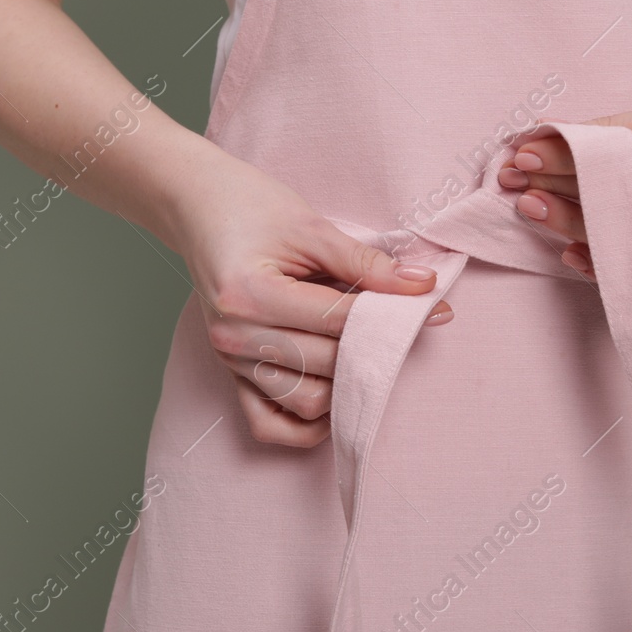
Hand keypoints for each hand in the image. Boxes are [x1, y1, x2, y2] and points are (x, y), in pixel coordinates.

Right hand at [171, 146, 451, 447]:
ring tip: (367, 349)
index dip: (392, 315)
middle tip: (408, 327)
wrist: (198, 206)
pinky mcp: (231, 375)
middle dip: (376, 348)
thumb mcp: (311, 226)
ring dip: (347, 384)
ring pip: (308, 402)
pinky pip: (270, 425)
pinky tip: (334, 389)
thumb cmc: (252, 207)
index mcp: (249, 294)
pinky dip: (307, 421)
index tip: (433, 307)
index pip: (337, 321)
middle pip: (327, 364)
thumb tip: (422, 288)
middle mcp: (234, 337)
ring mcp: (230, 361)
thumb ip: (366, 263)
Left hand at [498, 88, 631, 292]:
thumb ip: (618, 126)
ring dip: (577, 228)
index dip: (570, 157)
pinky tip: (576, 254)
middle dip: (564, 192)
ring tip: (536, 211)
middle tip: (519, 186)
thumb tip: (546, 135)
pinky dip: (615, 269)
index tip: (525, 154)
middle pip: (628, 200)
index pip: (626, 155)